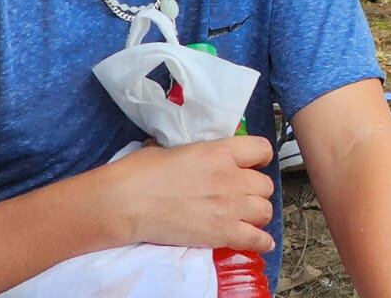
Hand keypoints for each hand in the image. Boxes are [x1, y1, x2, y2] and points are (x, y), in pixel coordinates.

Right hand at [102, 137, 275, 253]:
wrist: (125, 203)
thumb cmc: (140, 172)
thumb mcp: (173, 149)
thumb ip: (195, 153)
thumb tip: (191, 154)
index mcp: (220, 152)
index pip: (262, 149)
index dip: (259, 158)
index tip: (253, 164)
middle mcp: (231, 177)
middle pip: (265, 184)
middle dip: (255, 190)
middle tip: (242, 195)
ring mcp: (229, 207)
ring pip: (265, 210)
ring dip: (257, 214)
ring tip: (246, 217)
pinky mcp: (221, 233)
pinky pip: (256, 238)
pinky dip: (260, 241)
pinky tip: (259, 241)